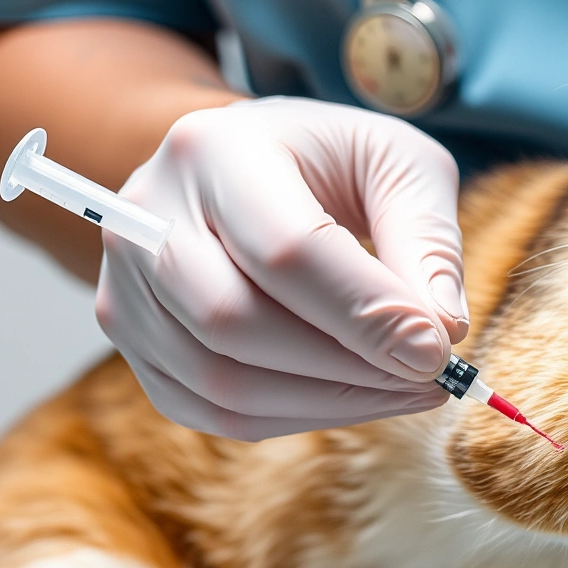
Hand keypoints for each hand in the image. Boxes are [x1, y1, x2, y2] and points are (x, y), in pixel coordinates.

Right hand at [97, 96, 468, 439]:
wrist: (245, 163)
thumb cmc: (330, 161)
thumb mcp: (396, 164)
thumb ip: (426, 240)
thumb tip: (440, 333)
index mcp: (214, 148)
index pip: (285, 250)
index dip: (364, 314)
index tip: (437, 353)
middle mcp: (149, 213)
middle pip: (234, 322)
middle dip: (346, 368)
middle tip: (427, 379)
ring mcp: (126, 281)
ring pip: (219, 380)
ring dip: (327, 404)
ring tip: (401, 390)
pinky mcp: (132, 338)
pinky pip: (209, 410)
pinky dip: (292, 418)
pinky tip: (350, 397)